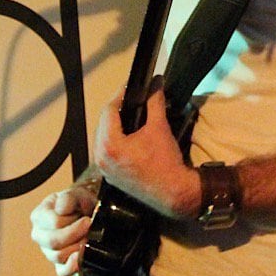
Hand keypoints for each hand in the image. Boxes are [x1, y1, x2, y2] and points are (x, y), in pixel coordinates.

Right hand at [29, 184, 96, 275]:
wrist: (87, 211)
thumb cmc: (78, 203)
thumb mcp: (75, 194)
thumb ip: (68, 198)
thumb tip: (62, 209)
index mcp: (39, 216)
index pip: (54, 223)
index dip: (72, 220)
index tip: (86, 217)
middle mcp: (39, 235)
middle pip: (53, 241)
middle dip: (75, 234)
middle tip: (89, 226)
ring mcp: (48, 251)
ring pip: (58, 256)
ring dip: (77, 246)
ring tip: (87, 236)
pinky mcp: (59, 264)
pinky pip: (62, 271)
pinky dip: (72, 266)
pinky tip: (80, 257)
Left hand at [93, 84, 200, 219]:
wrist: (174, 192)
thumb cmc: (165, 163)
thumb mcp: (159, 128)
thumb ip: (154, 102)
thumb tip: (156, 83)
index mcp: (110, 145)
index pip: (108, 111)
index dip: (120, 95)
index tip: (129, 87)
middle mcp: (102, 157)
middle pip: (103, 123)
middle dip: (116, 109)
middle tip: (131, 98)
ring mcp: (105, 169)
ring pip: (103, 137)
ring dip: (114, 124)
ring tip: (130, 114)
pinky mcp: (111, 176)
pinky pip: (107, 151)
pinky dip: (115, 139)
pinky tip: (127, 134)